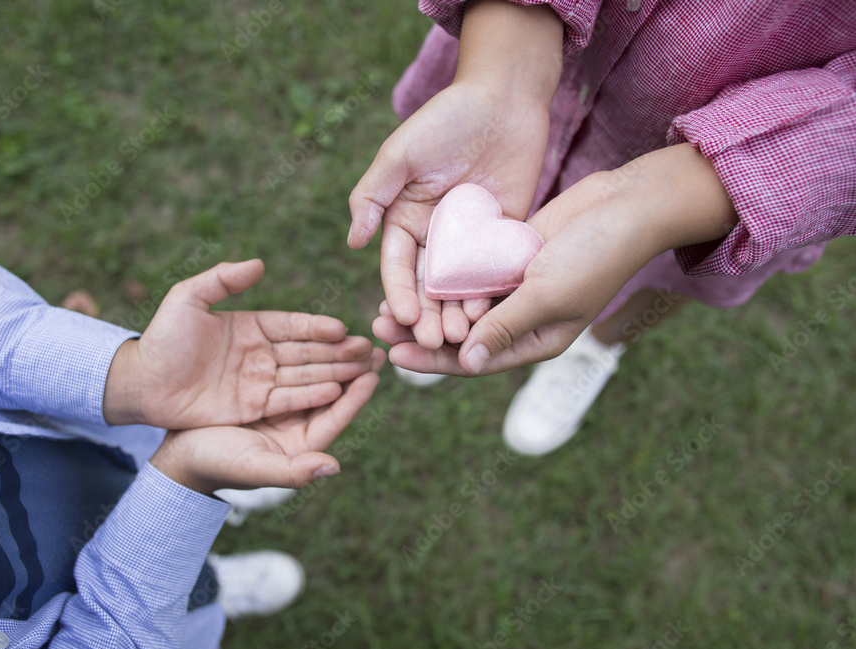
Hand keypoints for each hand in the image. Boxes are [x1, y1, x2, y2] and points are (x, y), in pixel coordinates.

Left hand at [103, 259, 376, 427]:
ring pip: (303, 375)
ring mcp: (258, 381)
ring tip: (363, 372)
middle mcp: (261, 353)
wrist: (141, 383)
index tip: (341, 328)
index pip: (293, 325)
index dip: (317, 327)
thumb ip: (222, 279)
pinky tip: (335, 392)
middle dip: (337, 352)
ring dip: (333, 374)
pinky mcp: (252, 406)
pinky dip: (311, 396)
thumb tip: (259, 264)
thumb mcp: (188, 299)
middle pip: (306, 351)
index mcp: (251, 326)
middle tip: (368, 350)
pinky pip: (287, 399)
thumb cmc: (162, 338)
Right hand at [150, 350, 384, 493]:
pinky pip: (289, 366)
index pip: (334, 417)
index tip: (373, 374)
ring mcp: (279, 404)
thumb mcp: (254, 467)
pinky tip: (319, 333)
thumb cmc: (216, 465)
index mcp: (299, 444)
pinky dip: (305, 350)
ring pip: (313, 375)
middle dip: (352, 370)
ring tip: (355, 336)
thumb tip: (334, 468)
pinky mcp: (261, 386)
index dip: (355, 397)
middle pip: (330, 393)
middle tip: (375, 345)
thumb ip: (293, 472)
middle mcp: (294, 424)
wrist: (177, 455)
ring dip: (333, 356)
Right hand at [348, 0, 562, 348]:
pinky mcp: (501, 237)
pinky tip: (489, 315)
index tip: (404, 317)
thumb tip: (352, 242)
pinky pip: (493, 272)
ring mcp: (468, 240)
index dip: (399, 293)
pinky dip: (489, 295)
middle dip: (428, 316)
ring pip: (458, 288)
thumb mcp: (400, 154)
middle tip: (434, 343)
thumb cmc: (446, 120)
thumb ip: (373, 195)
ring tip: (461, 338)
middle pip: (426, 286)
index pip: (396, 266)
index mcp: (403, 219)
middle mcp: (433, 236)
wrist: (502, 99)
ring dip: (457, 314)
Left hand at [375, 144, 738, 374]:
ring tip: (384, 303)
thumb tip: (465, 363)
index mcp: (537, 340)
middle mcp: (524, 319)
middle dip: (420, 333)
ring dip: (426, 306)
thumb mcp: (546, 296)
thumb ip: (504, 327)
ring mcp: (518, 288)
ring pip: (462, 306)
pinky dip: (445, 278)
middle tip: (377, 326)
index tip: (394, 354)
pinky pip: (472, 275)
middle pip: (462, 336)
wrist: (626, 206)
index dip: (433, 359)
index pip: (476, 359)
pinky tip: (412, 273)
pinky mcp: (513, 257)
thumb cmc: (595, 255)